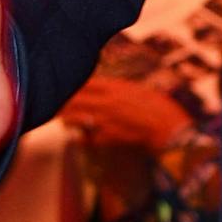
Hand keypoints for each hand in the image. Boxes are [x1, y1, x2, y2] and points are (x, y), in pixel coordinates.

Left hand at [61, 74, 189, 153]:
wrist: (168, 128)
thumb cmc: (158, 107)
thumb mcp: (138, 89)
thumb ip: (117, 88)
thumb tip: (102, 88)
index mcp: (114, 87)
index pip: (82, 83)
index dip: (70, 85)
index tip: (62, 87)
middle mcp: (105, 102)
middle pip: (73, 99)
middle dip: (62, 102)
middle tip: (53, 104)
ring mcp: (104, 120)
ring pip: (73, 118)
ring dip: (67, 118)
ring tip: (63, 119)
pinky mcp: (106, 137)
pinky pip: (85, 138)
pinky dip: (80, 138)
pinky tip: (79, 137)